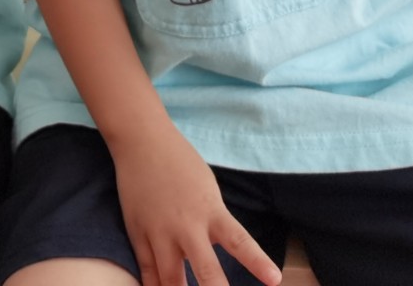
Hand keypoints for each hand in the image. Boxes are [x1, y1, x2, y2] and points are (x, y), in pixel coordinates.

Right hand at [111, 124, 280, 285]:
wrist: (142, 142)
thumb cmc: (181, 164)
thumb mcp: (208, 191)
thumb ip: (213, 224)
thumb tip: (215, 253)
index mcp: (210, 211)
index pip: (239, 242)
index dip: (257, 263)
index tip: (275, 281)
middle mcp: (186, 226)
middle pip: (205, 270)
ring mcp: (159, 233)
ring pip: (170, 279)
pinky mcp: (137, 234)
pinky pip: (147, 271)